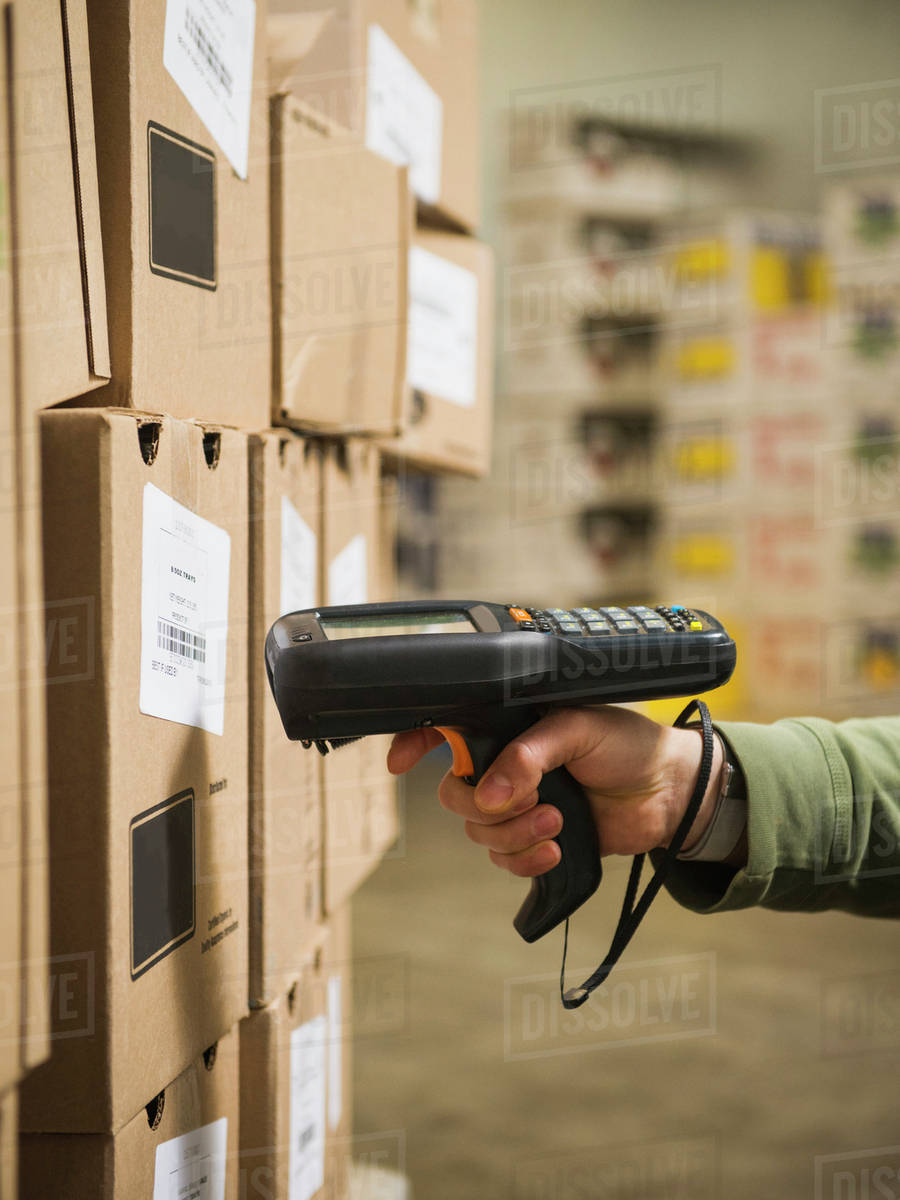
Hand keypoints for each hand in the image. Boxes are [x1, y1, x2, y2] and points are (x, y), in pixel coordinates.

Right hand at [387, 706, 725, 878]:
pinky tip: (555, 849)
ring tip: (558, 823)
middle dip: (488, 806)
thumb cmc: (627, 744)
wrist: (670, 791)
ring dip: (514, 835)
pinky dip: (524, 860)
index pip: (448, 730)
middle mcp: (507, 766)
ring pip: (479, 832)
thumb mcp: (580, 728)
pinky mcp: (537, 840)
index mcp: (510, 727)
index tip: (400, 762)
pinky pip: (505, 860)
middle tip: (534, 801)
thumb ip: (531, 755)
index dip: (415, 742)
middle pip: (456, 794)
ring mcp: (520, 805)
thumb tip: (492, 794)